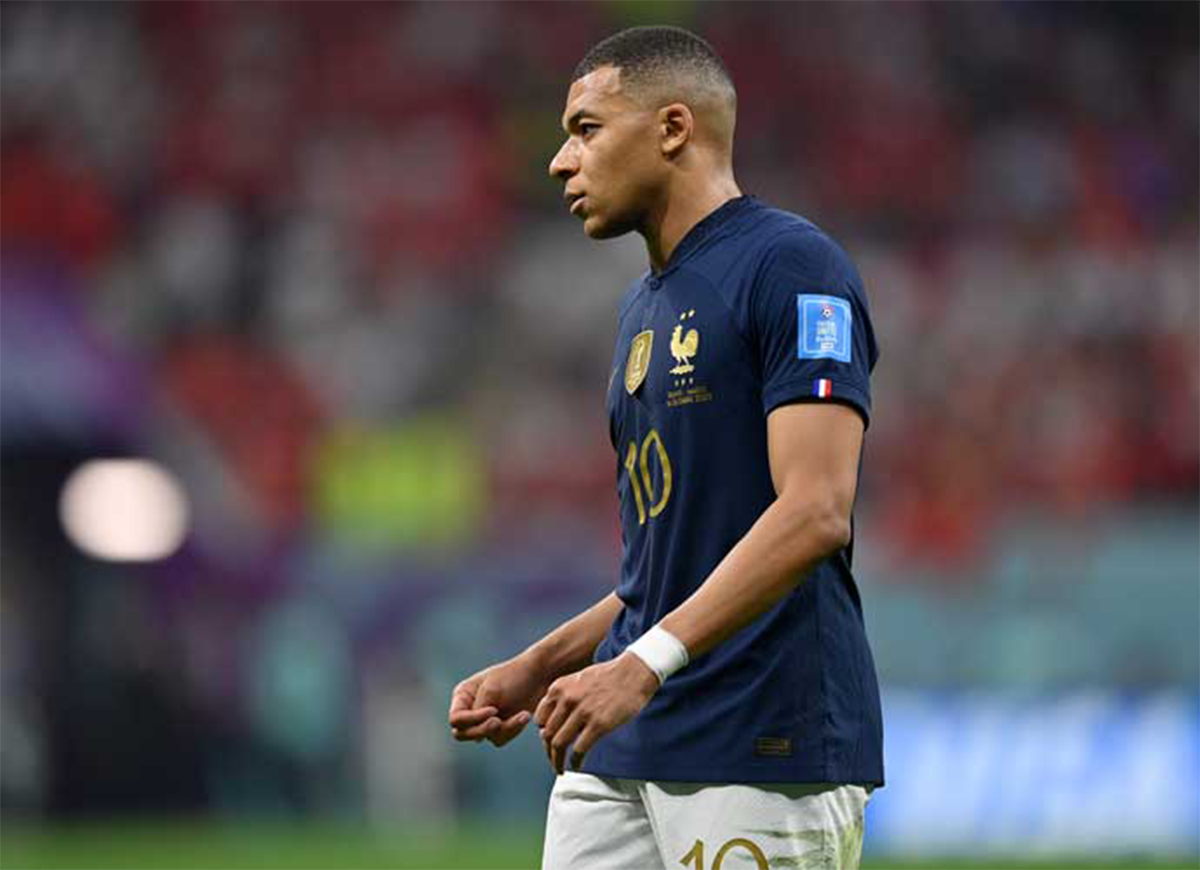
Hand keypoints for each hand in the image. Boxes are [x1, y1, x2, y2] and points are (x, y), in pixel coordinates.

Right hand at [449, 654, 549, 746]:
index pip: (456, 719)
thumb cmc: (514, 676)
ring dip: (506, 728)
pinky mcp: (500, 727)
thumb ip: (479, 712)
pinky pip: (500, 739)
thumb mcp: (492, 690)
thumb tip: (476, 740)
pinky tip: (525, 715)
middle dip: (483, 729)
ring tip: (524, 715)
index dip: (472, 719)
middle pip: (463, 734)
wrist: (540, 675)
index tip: (493, 710)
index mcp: (463, 695)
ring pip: (485, 737)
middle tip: (498, 722)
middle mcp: (470, 709)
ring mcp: (485, 719)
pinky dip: (513, 729)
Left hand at [534, 653, 658, 773]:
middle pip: (547, 734)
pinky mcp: (599, 725)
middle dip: (548, 751)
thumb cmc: (610, 675)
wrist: (634, 672)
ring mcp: (582, 713)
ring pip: (559, 744)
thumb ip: (565, 696)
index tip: (548, 741)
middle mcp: (567, 700)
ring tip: (560, 768)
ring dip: (557, 760)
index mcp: (559, 688)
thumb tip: (557, 718)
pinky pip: (579, 750)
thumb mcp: (578, 679)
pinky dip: (575, 761)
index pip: (540, 718)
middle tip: (553, 759)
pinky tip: (576, 764)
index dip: (543, 733)